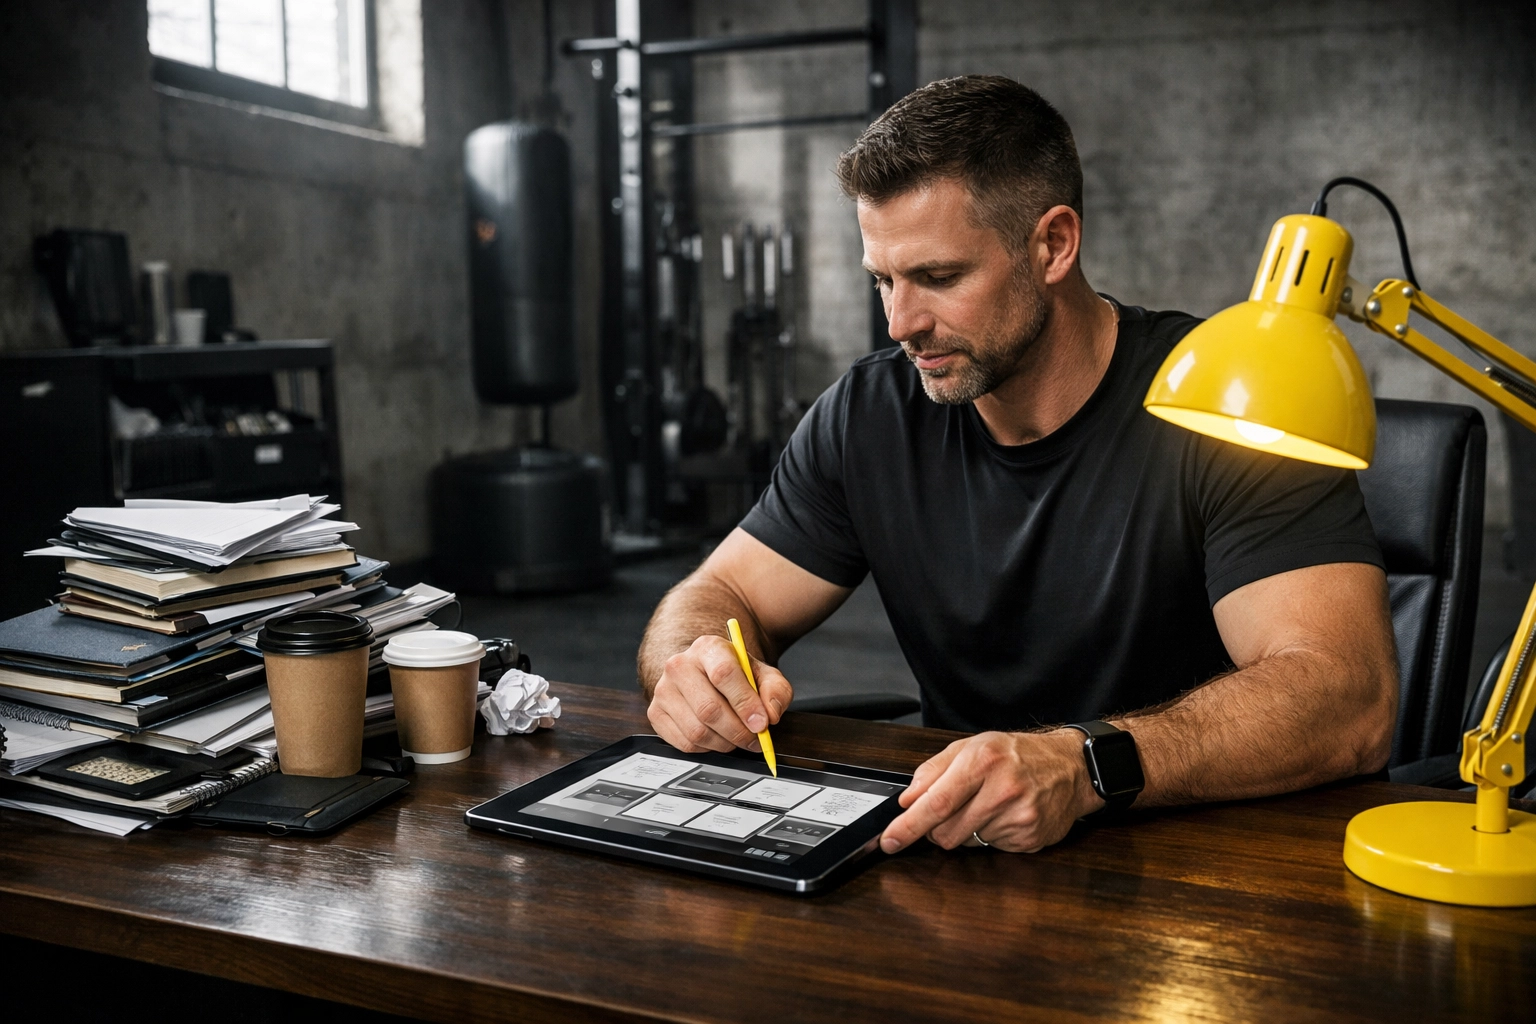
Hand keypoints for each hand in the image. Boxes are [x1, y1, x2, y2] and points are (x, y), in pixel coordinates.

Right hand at [646, 634, 792, 753]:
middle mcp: (680, 665)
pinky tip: (717, 737)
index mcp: (708, 648)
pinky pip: (684, 743)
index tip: (762, 723)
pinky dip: (707, 748)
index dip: (745, 703)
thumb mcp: (764, 675)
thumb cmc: (736, 675)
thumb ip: (775, 691)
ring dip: (724, 743)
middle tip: (755, 739)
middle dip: (738, 731)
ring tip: (737, 738)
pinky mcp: (656, 713)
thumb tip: (771, 715)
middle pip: (709, 708)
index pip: (724, 674)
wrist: (710, 673)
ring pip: (697, 731)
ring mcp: (663, 690)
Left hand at [880, 730, 1099, 853]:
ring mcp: (1019, 817)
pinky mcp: (1030, 838)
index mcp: (983, 760)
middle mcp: (1002, 789)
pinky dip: (989, 836)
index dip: (908, 826)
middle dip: (936, 827)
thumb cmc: (1018, 754)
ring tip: (986, 806)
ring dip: (965, 830)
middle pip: (946, 831)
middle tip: (952, 809)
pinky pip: (991, 849)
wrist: (1071, 767)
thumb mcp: (971, 746)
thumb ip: (933, 771)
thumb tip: (907, 800)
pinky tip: (1004, 816)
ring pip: (966, 842)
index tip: (890, 840)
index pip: (936, 803)